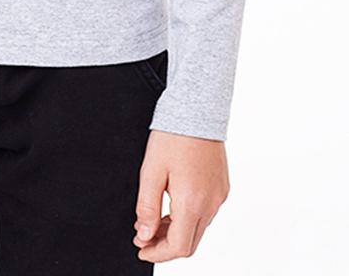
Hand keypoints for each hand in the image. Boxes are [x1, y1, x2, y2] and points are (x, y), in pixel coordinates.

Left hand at [132, 129, 228, 261]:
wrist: (197, 110)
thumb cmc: (173, 136)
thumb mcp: (151, 171)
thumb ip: (147, 207)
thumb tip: (143, 235)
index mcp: (192, 202)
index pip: (179, 247)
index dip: (158, 253)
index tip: (141, 248)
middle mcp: (211, 203)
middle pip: (191, 242)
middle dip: (166, 245)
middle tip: (144, 237)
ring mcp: (219, 196)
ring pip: (199, 229)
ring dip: (177, 231)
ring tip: (153, 220)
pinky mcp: (222, 187)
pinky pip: (206, 213)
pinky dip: (188, 218)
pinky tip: (172, 206)